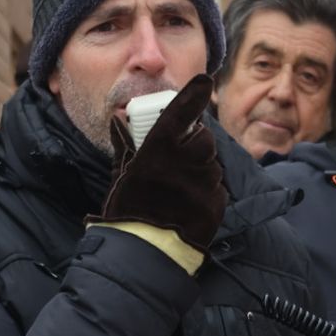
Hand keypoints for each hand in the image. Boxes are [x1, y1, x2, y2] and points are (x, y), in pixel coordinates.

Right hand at [100, 74, 226, 254]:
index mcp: (158, 151)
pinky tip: (189, 204)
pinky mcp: (216, 204)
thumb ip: (125, 145)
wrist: (143, 254)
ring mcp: (203, 184)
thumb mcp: (121, 176)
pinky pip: (217, 188)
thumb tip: (118, 120)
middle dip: (196, 142)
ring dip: (201, 169)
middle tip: (181, 156)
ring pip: (212, 164)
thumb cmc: (127, 213)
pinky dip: (206, 191)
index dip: (194, 94)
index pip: (181, 112)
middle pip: (204, 138)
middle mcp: (185, 163)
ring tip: (180, 187)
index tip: (204, 81)